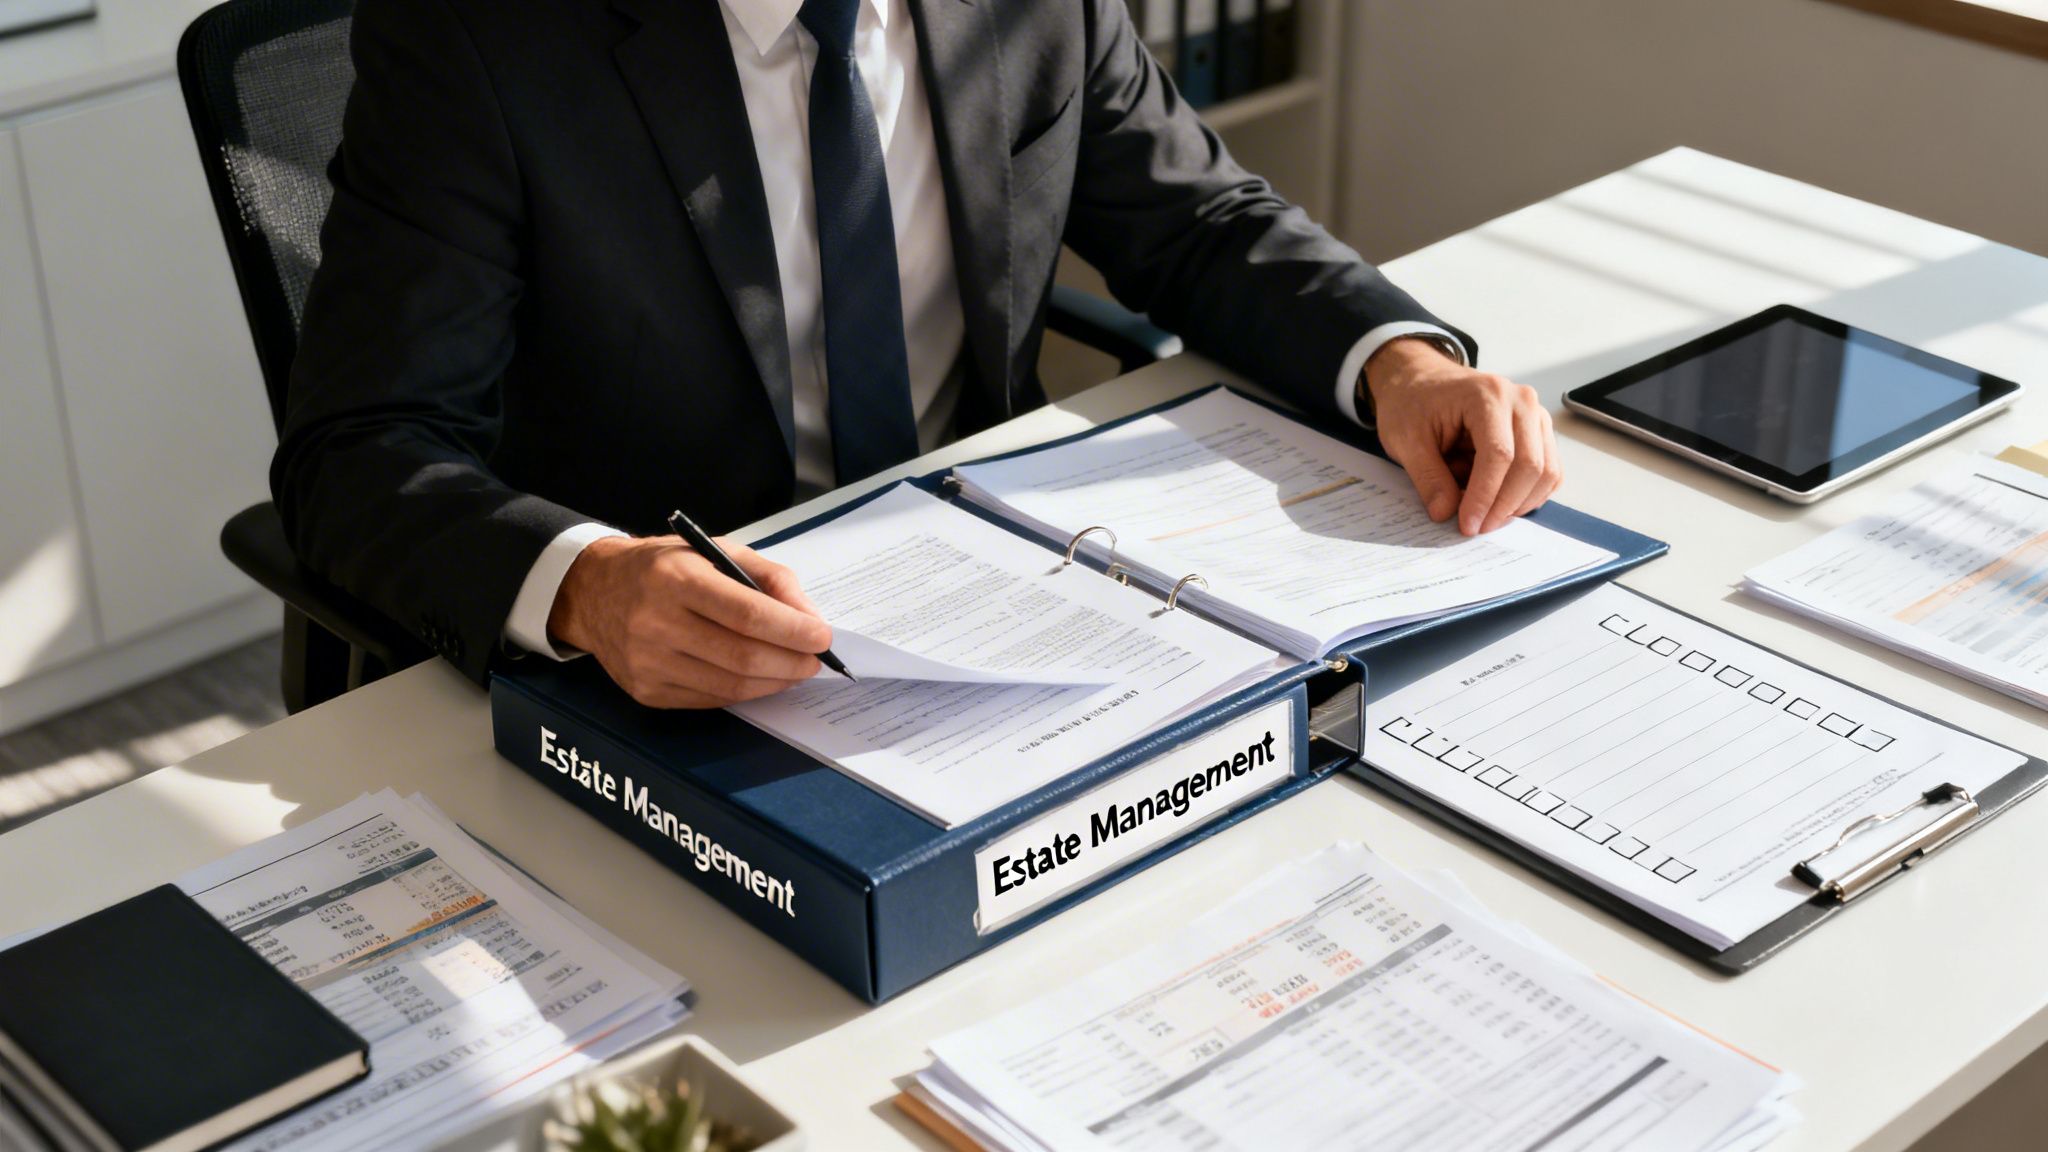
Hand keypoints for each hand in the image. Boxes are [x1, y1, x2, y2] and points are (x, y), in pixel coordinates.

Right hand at [547, 534, 829, 707]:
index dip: (793, 631)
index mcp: (676, 579)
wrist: (594, 592)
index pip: (747, 614)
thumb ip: (769, 579)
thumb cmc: (664, 567)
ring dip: (774, 683)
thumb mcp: (716, 550)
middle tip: (815, 660)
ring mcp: (648, 663)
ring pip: (729, 686)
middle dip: (791, 662)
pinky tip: (759, 678)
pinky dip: (744, 692)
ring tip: (794, 670)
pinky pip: (710, 699)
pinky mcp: (646, 691)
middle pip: (742, 657)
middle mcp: (656, 623)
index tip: (823, 637)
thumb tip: (809, 618)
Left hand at [1364, 337, 1562, 535]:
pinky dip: (1529, 494)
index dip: (1485, 496)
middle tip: (1477, 527)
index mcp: (1486, 395)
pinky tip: (1502, 504)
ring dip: (1518, 503)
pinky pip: (1548, 471)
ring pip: (1546, 471)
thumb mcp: (1406, 440)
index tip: (1467, 524)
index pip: (1499, 455)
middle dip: (1504, 506)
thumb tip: (1446, 512)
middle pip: (1530, 465)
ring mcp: (1534, 415)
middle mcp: (1520, 401)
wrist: (1421, 380)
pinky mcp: (1538, 431)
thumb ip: (1428, 477)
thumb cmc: (1413, 403)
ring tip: (1485, 516)